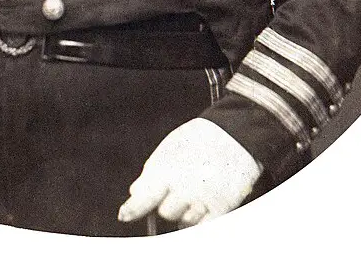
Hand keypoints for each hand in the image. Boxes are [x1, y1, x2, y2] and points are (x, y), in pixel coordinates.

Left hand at [117, 117, 261, 227]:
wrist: (236, 133)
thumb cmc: (202, 138)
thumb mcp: (172, 146)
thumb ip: (152, 169)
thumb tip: (135, 191)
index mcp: (168, 170)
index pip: (144, 198)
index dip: (132, 209)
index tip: (124, 215)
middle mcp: (184, 188)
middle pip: (165, 212)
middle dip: (169, 203)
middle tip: (180, 187)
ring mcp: (203, 200)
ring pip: (185, 222)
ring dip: (187, 212)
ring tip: (198, 189)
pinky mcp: (221, 208)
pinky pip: (204, 227)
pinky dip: (202, 220)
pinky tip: (205, 204)